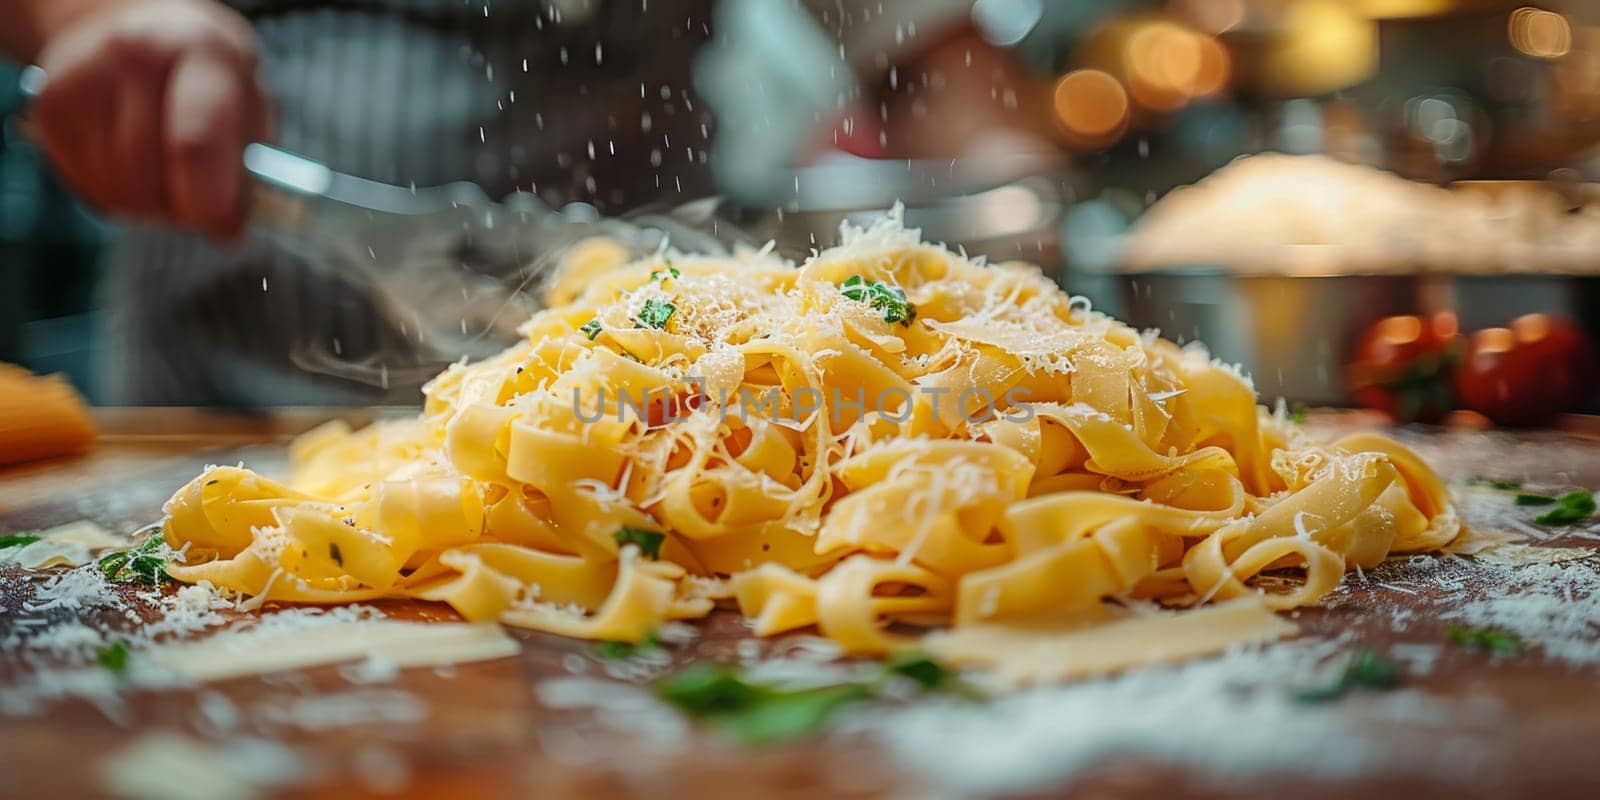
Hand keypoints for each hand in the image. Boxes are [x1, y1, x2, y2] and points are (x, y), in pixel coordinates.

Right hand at [29, 0, 267, 238]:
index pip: (194, 143)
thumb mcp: (248, 110)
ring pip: (112, 184)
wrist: (143, 31)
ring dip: (143, 205)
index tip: (218, 225)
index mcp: (203, 54)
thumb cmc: (209, 84)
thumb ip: (247, 170)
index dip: (207, 201)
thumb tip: (227, 231)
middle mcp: (137, 53)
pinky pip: (82, 181)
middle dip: (175, 208)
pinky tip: (131, 167)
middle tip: (194, 202)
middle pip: (146, 171)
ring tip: (164, 179)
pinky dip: (111, 193)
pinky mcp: (50, 100)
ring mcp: (85, 72)